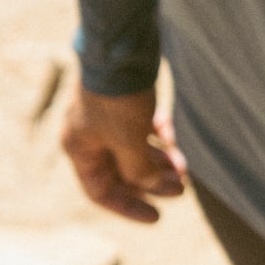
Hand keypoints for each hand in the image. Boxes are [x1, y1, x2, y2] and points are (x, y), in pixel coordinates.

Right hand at [60, 76, 185, 224]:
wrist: (121, 47)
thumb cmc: (118, 97)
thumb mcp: (128, 142)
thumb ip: (138, 171)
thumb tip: (153, 186)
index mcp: (80, 148)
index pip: (100, 192)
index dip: (129, 207)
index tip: (157, 217)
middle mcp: (90, 135)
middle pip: (121, 172)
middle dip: (152, 182)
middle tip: (181, 188)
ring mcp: (108, 117)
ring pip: (134, 150)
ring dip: (159, 161)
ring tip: (184, 168)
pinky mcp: (125, 101)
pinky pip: (142, 128)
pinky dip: (158, 137)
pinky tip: (173, 137)